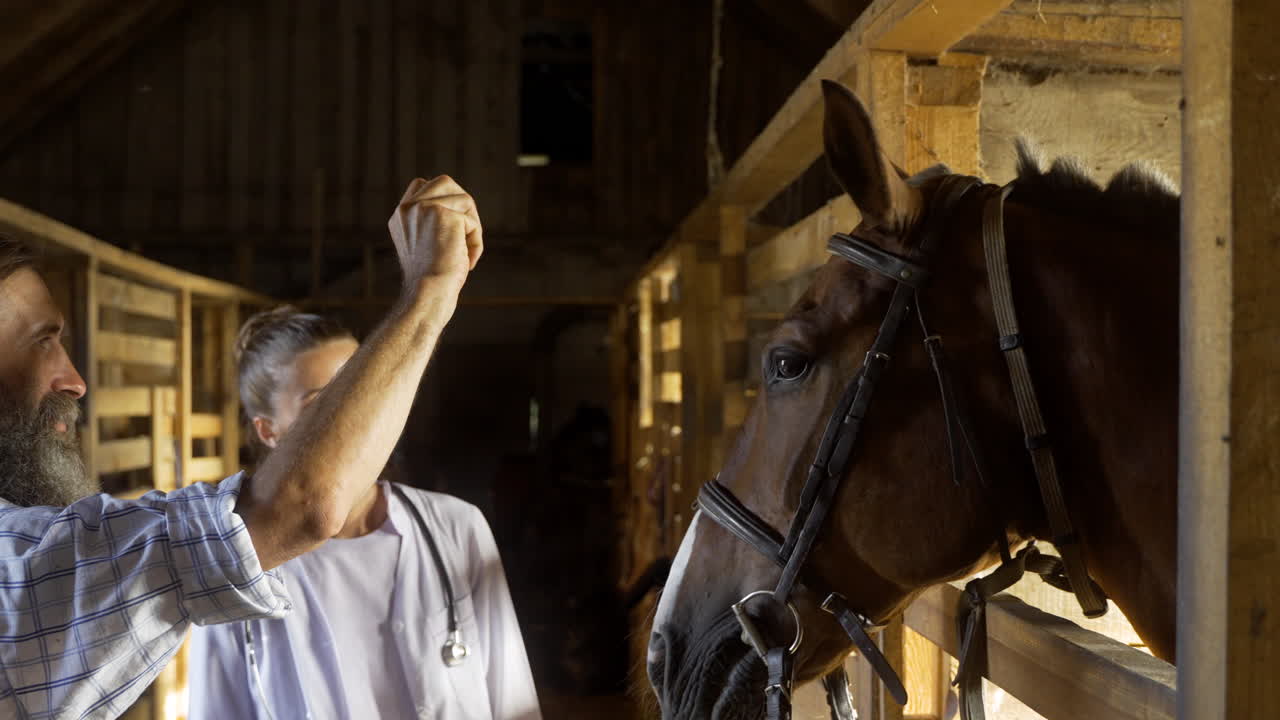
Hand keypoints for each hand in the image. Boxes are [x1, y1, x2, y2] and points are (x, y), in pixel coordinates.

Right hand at [387, 176, 483, 290]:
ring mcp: (423, 208)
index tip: (452, 230)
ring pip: (464, 200)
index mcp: (400, 216)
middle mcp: (408, 208)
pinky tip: (468, 261)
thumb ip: (436, 222)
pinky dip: (476, 242)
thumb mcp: (430, 245)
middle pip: (445, 183)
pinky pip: (471, 221)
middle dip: (463, 207)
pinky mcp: (441, 213)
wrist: (428, 295)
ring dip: (472, 227)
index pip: (422, 185)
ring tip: (467, 253)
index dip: (444, 200)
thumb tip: (463, 204)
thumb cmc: (434, 280)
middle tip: (467, 235)